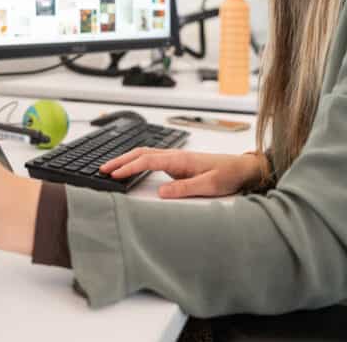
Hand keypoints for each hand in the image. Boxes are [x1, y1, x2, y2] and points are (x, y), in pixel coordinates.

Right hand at [100, 148, 265, 198]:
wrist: (244, 168)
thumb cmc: (229, 174)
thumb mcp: (209, 185)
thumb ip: (185, 188)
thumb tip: (161, 193)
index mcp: (181, 159)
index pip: (148, 161)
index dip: (129, 167)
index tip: (114, 174)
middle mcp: (176, 156)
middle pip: (141, 153)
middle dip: (120, 160)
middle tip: (102, 169)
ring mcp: (176, 159)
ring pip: (145, 155)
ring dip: (127, 160)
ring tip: (111, 168)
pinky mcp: (178, 165)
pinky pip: (152, 160)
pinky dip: (137, 162)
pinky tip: (132, 168)